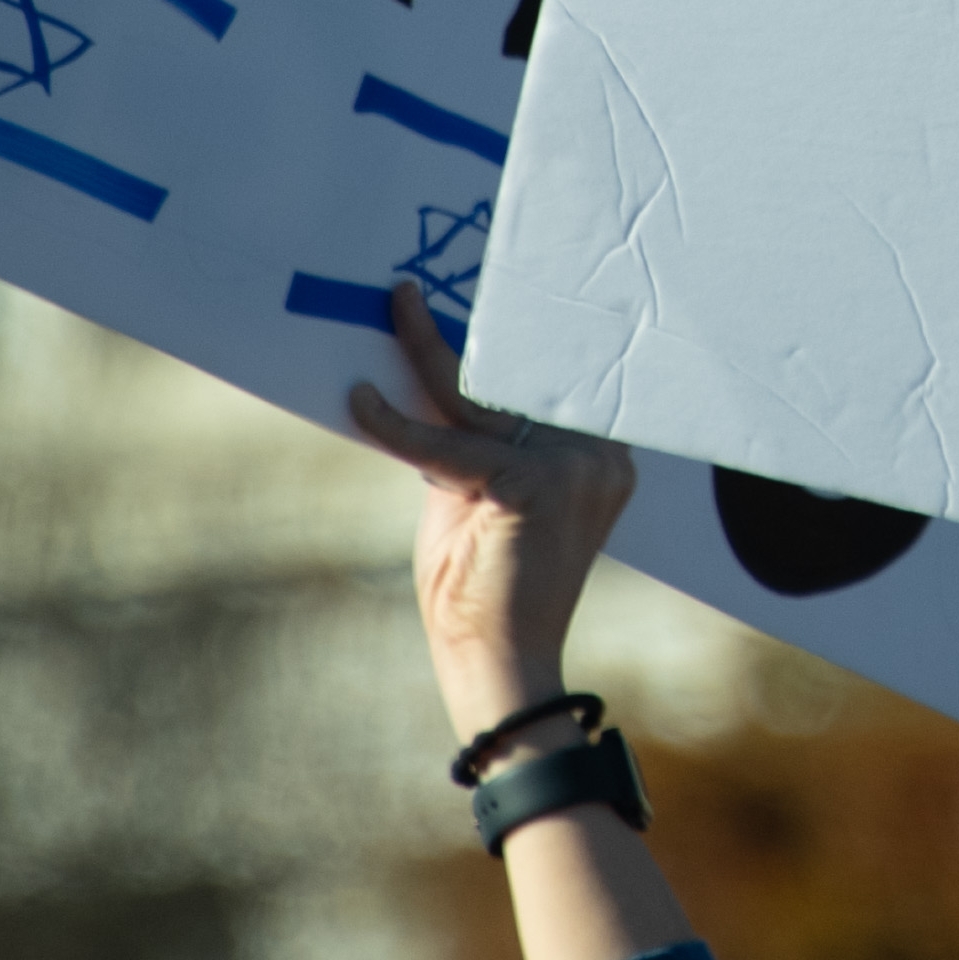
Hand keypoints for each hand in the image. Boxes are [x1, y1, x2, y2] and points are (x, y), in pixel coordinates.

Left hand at [349, 281, 638, 752]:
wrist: (497, 666)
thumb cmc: (479, 591)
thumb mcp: (473, 498)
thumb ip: (467, 444)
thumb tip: (424, 382)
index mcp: (594, 456)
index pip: (533, 384)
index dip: (493, 339)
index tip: (444, 300)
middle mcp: (598, 454)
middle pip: (509, 380)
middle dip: (456, 336)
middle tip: (406, 292)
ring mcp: (577, 466)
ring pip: (480, 397)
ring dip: (426, 351)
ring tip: (396, 306)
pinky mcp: (536, 484)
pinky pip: (450, 442)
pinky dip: (397, 422)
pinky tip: (361, 401)